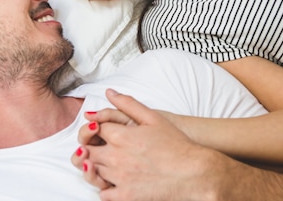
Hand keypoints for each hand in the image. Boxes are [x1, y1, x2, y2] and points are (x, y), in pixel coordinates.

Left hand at [72, 89, 235, 200]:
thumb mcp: (153, 117)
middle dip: (91, 148)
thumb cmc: (176, 144)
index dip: (95, 128)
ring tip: (109, 163)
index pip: (93, 128)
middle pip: (88, 150)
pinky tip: (115, 181)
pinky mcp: (125, 196)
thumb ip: (128, 104)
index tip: (102, 131)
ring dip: (96, 166)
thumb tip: (109, 92)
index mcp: (120, 136)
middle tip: (101, 148)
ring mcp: (119, 178)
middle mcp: (115, 157)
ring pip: (93, 171)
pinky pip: (103, 193)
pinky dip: (105, 188)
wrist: (195, 173)